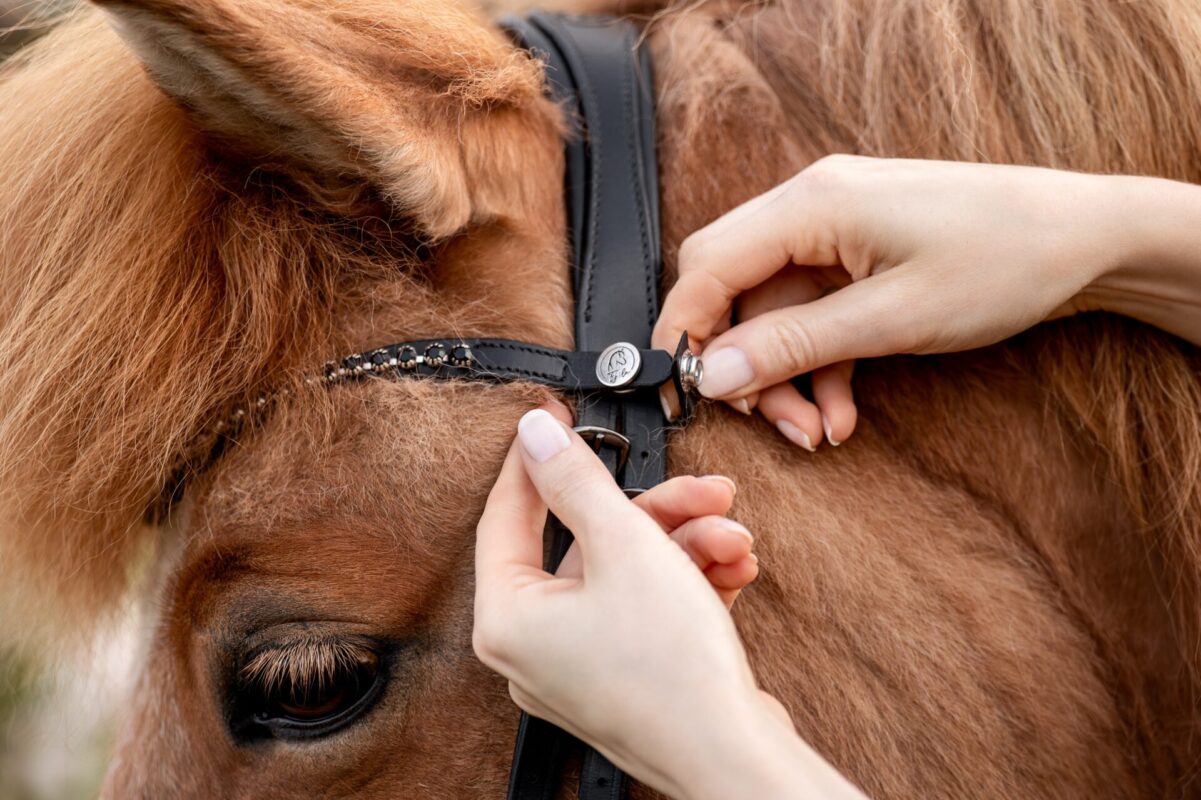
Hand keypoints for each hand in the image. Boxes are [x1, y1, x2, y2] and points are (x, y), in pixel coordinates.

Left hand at [474, 405, 784, 797]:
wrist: (736, 759)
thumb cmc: (672, 670)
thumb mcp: (626, 545)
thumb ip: (576, 481)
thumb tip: (536, 433)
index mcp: (508, 618)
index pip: (508, 514)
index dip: (539, 459)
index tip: (559, 418)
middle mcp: (533, 647)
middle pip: (585, 543)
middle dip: (656, 512)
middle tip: (700, 489)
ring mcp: (579, 666)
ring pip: (625, 573)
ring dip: (684, 545)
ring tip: (732, 537)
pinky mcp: (623, 677)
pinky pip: (645, 608)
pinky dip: (687, 583)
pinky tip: (732, 569)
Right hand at [654, 156, 1130, 447]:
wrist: (1088, 242)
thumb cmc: (1004, 262)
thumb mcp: (892, 318)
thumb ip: (794, 346)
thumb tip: (713, 375)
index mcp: (812, 203)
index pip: (709, 264)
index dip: (686, 331)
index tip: (681, 392)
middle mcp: (813, 205)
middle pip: (734, 289)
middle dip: (744, 365)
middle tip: (773, 423)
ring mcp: (836, 229)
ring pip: (773, 312)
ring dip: (788, 376)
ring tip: (822, 432)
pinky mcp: (858, 254)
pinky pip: (812, 314)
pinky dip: (819, 364)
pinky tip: (841, 411)